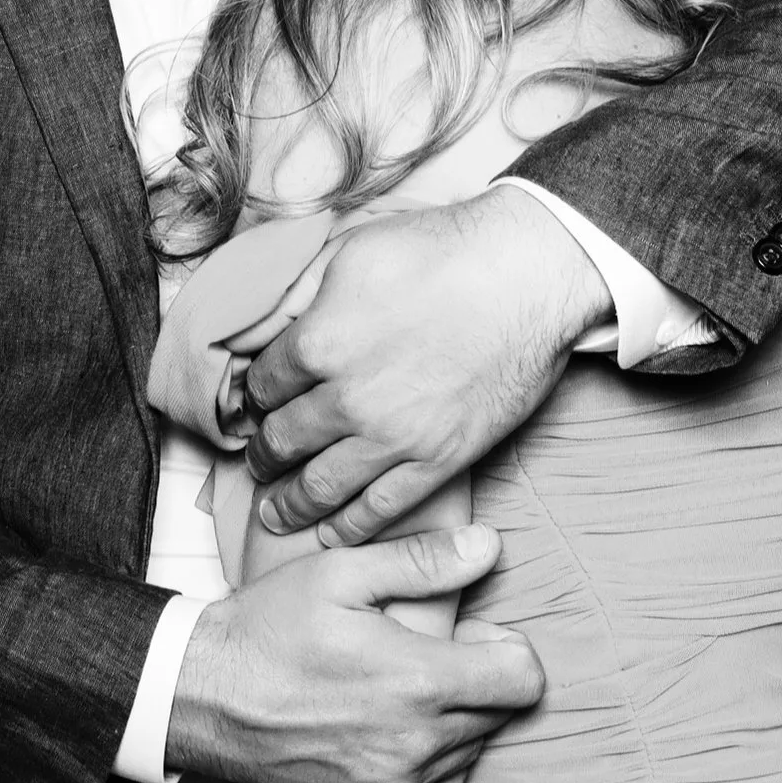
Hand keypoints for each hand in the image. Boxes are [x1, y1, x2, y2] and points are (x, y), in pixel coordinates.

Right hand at [166, 523, 544, 782]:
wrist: (204, 699)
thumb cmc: (270, 628)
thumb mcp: (340, 573)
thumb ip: (423, 561)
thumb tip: (489, 546)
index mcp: (420, 681)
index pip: (524, 681)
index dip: (508, 650)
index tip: (473, 634)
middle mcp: (418, 744)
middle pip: (501, 717)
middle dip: (483, 680)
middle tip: (432, 654)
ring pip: (472, 755)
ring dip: (459, 722)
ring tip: (408, 690)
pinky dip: (435, 766)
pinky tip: (400, 733)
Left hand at [242, 185, 609, 546]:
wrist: (525, 274)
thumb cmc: (441, 249)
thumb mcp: (350, 249)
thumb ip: (298, 291)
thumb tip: (259, 321)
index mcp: (318, 342)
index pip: (263, 385)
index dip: (255, 395)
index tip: (259, 403)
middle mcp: (346, 399)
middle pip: (282, 440)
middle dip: (263, 453)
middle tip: (259, 460)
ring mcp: (393, 436)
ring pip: (320, 486)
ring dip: (291, 503)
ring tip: (276, 511)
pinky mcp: (438, 460)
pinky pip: (382, 508)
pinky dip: (350, 527)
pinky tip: (333, 533)